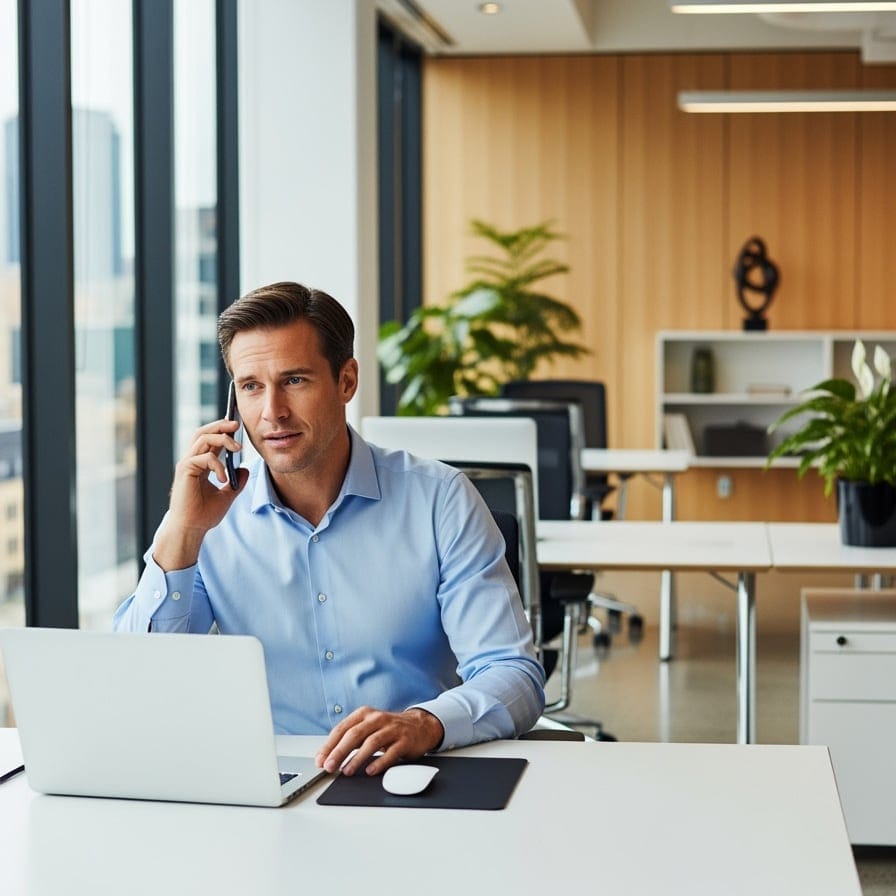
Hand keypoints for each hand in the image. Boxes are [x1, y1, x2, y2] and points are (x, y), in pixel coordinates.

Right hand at [152, 419, 247, 570]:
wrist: (191, 529)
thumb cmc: (203, 514)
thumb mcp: (227, 496)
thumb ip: (236, 482)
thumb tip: (245, 469)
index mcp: (200, 464)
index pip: (210, 440)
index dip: (222, 431)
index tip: (238, 427)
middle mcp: (191, 461)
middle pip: (203, 432)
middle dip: (220, 425)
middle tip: (237, 424)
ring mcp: (187, 465)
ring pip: (202, 439)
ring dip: (222, 439)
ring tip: (238, 448)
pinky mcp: (185, 471)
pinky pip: (203, 458)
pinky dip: (217, 464)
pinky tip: (223, 479)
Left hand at [315, 707, 443, 776]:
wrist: (420, 726)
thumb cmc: (388, 730)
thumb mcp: (367, 729)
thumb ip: (349, 740)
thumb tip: (326, 757)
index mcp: (364, 714)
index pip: (342, 729)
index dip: (329, 745)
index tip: (320, 760)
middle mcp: (377, 719)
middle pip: (354, 734)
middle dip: (339, 751)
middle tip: (329, 766)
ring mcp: (392, 729)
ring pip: (371, 742)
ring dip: (357, 758)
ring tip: (347, 771)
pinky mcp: (405, 740)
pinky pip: (391, 752)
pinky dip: (380, 762)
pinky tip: (371, 771)